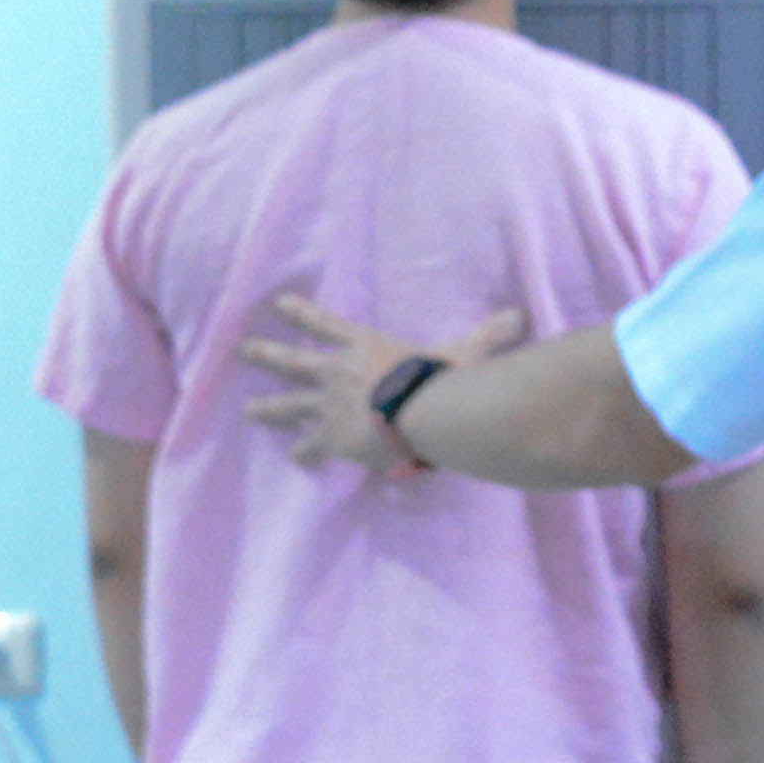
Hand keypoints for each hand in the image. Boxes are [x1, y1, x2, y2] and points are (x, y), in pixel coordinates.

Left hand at [242, 295, 527, 471]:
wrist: (419, 414)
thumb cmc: (441, 380)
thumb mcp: (465, 352)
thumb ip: (490, 335)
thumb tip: (520, 316)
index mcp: (364, 346)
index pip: (324, 323)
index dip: (301, 313)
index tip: (278, 304)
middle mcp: (337, 371)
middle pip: (292, 361)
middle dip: (266, 355)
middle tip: (242, 351)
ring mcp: (328, 405)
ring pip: (287, 404)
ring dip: (268, 408)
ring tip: (248, 412)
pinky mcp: (330, 437)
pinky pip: (310, 445)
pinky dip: (302, 452)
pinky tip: (295, 459)